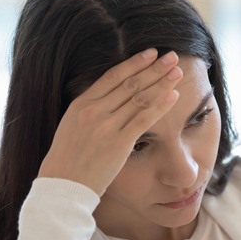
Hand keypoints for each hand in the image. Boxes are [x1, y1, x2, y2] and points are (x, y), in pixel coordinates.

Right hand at [38, 49, 181, 195]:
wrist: (62, 187)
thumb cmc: (67, 160)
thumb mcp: (71, 126)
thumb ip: (89, 110)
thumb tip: (109, 97)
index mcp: (81, 104)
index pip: (112, 76)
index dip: (134, 63)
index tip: (151, 53)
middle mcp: (94, 111)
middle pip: (130, 83)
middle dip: (154, 68)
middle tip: (172, 57)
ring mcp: (106, 126)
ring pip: (139, 98)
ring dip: (161, 83)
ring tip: (178, 72)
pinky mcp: (118, 143)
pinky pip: (143, 120)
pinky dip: (160, 106)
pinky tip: (173, 96)